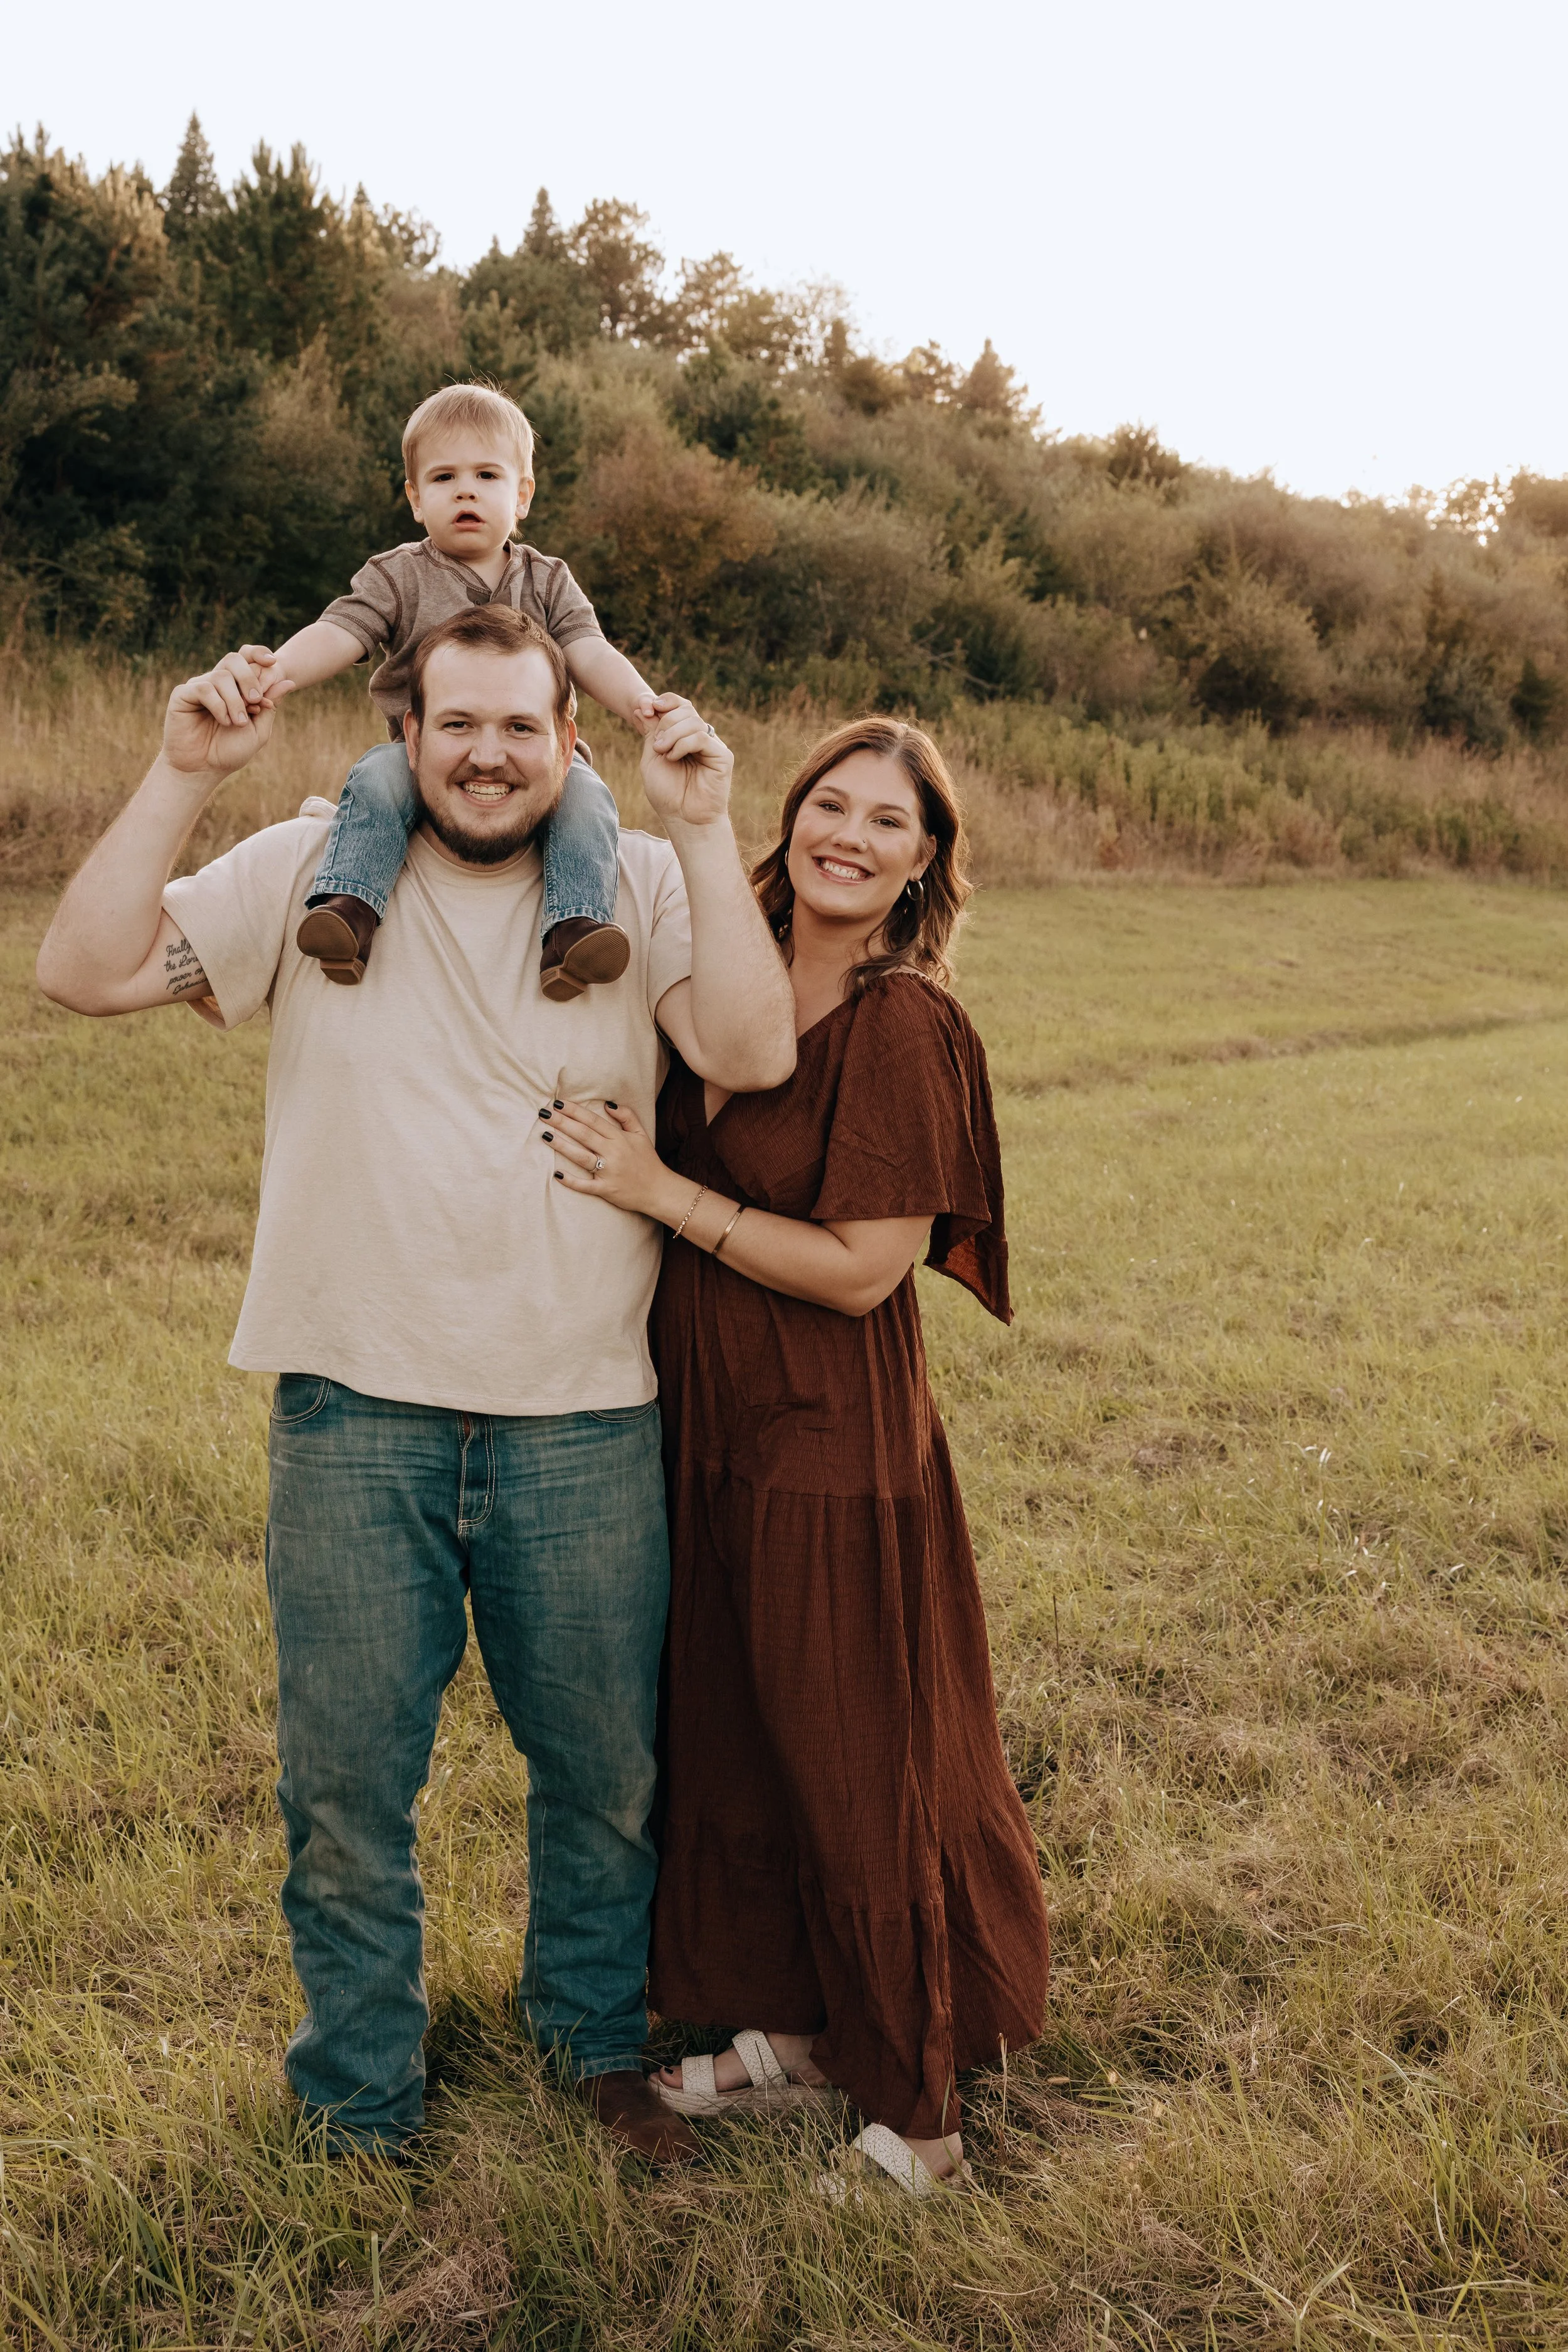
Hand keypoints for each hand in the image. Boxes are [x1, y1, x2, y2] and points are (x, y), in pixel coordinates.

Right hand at [161, 650, 295, 778]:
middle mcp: (216, 683)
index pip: (246, 658)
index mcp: (235, 687)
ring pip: (221, 676)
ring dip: (235, 700)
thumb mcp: (258, 729)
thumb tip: (290, 682)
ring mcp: (199, 686)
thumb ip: (270, 705)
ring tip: (238, 723)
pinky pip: (204, 688)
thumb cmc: (230, 751)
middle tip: (256, 701)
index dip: (258, 654)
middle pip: (234, 660)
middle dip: (249, 677)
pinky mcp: (183, 694)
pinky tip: (224, 721)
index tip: (272, 662)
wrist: (204, 769)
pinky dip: (219, 705)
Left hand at [540, 1100, 672, 1216]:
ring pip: (581, 1156)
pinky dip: (571, 1181)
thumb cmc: (648, 1162)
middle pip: (583, 1134)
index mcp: (619, 1138)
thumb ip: (627, 1117)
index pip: (593, 1120)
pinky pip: (585, 1185)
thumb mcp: (641, 1135)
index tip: (559, 1103)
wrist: (659, 1190)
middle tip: (544, 1113)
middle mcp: (613, 1153)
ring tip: (545, 1136)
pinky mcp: (606, 1189)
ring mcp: (608, 1172)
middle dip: (562, 1123)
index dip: (575, 1111)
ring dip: (562, 1146)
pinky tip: (557, 1174)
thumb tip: (607, 1104)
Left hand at [634, 694, 732, 829]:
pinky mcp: (722, 756)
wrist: (682, 818)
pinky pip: (702, 737)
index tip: (649, 708)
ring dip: (672, 734)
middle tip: (656, 744)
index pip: (680, 706)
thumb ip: (650, 732)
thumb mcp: (651, 758)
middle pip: (686, 710)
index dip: (666, 701)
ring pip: (693, 721)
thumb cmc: (667, 793)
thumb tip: (640, 706)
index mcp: (685, 736)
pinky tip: (673, 758)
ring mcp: (713, 746)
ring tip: (662, 752)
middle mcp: (701, 738)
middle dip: (666, 721)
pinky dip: (683, 744)